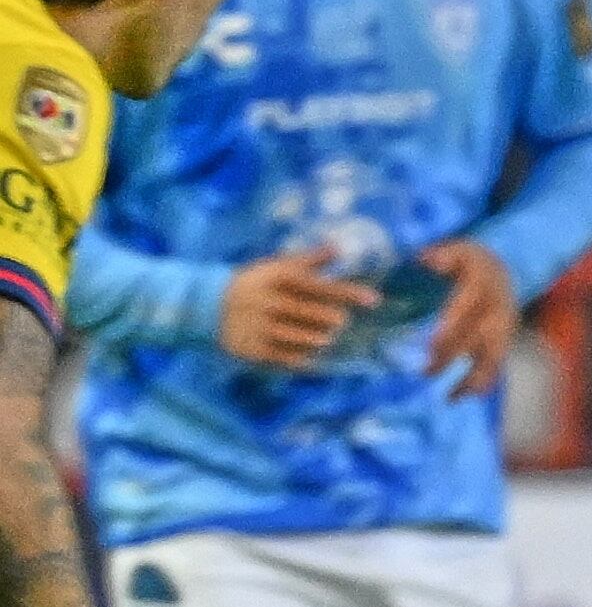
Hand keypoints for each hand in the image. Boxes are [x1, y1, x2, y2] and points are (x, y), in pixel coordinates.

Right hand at [216, 245, 376, 369]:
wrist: (202, 306)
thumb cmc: (253, 285)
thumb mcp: (275, 267)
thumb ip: (309, 260)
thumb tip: (340, 248)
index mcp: (276, 278)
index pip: (319, 286)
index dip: (348, 293)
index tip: (374, 300)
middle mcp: (269, 302)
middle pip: (319, 316)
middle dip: (335, 320)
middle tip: (337, 320)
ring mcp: (261, 328)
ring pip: (309, 339)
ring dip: (323, 338)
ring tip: (324, 334)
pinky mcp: (254, 350)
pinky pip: (292, 359)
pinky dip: (306, 355)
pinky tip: (307, 350)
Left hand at [416, 238, 513, 395]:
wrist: (504, 270)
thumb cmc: (472, 261)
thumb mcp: (460, 249)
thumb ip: (444, 255)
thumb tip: (428, 260)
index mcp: (485, 284)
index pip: (468, 305)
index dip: (452, 324)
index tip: (433, 344)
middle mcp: (499, 308)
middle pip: (478, 336)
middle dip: (453, 355)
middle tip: (426, 370)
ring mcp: (505, 327)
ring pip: (492, 357)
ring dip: (471, 378)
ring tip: (449, 397)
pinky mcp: (504, 341)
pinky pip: (494, 365)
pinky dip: (480, 383)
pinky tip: (457, 396)